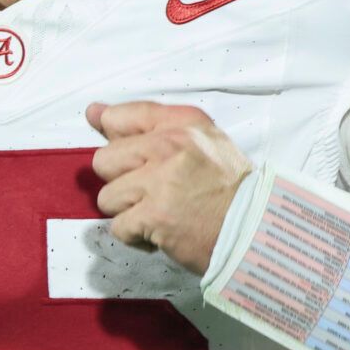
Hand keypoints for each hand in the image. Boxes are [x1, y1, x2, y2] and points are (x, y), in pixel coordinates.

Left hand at [85, 100, 254, 275]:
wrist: (255, 230)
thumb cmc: (228, 188)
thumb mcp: (200, 141)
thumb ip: (145, 125)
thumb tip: (93, 112)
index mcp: (182, 123)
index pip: (120, 117)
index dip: (117, 140)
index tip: (131, 157)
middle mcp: (170, 146)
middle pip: (105, 160)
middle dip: (123, 181)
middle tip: (153, 191)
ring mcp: (160, 181)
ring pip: (107, 197)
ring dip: (129, 212)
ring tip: (159, 212)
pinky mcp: (154, 215)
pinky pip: (118, 227)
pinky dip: (136, 237)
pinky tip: (160, 232)